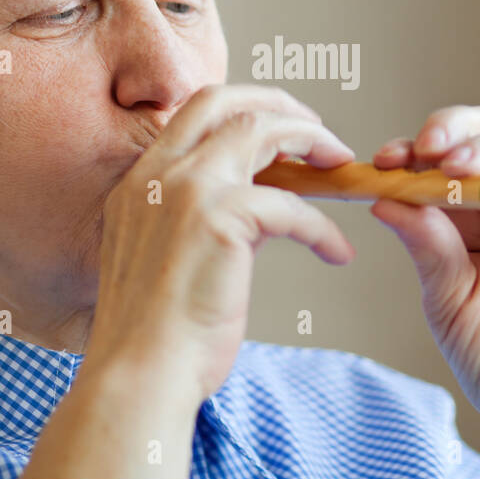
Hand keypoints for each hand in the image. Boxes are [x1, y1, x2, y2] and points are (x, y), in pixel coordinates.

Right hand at [22, 84, 353, 478]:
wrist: (139, 377)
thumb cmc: (159, 335)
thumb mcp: (173, 256)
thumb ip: (209, 218)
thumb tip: (264, 203)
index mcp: (140, 181)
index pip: (195, 112)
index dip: (246, 109)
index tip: (281, 129)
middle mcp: (157, 174)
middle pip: (226, 101)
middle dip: (279, 104)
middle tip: (319, 130)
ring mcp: (185, 191)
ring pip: (259, 130)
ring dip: (310, 141)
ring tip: (340, 165)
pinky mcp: (218, 221)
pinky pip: (292, 207)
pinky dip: (324, 228)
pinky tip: (338, 252)